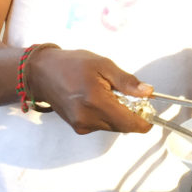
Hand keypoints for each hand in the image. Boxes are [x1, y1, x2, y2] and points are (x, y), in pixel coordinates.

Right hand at [26, 46, 153, 134]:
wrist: (41, 73)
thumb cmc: (72, 64)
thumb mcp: (103, 64)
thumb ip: (126, 81)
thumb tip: (148, 93)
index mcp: (96, 102)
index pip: (129, 123)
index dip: (145, 121)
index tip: (150, 111)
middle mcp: (88, 119)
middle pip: (123, 126)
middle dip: (132, 114)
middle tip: (128, 94)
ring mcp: (81, 126)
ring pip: (113, 126)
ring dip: (119, 114)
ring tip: (109, 93)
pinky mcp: (77, 128)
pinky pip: (102, 125)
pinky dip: (107, 115)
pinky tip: (98, 99)